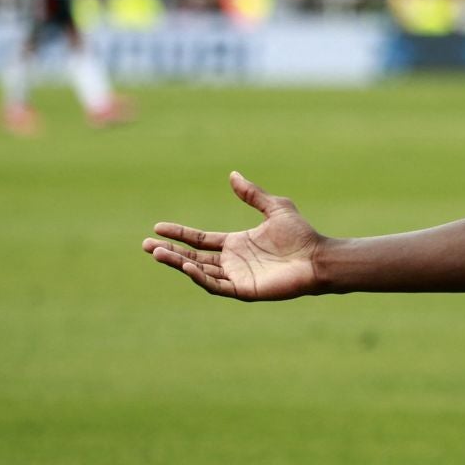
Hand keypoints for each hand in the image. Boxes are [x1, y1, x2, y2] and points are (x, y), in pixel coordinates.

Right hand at [142, 171, 322, 300]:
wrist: (318, 257)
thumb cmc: (301, 235)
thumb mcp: (274, 208)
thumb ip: (252, 194)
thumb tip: (233, 175)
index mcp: (236, 244)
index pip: (200, 239)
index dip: (179, 234)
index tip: (157, 227)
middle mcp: (233, 261)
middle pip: (194, 257)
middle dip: (170, 251)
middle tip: (146, 245)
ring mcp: (237, 277)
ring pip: (200, 271)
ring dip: (179, 263)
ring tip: (158, 253)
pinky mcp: (244, 290)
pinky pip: (216, 285)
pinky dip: (200, 277)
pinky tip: (187, 266)